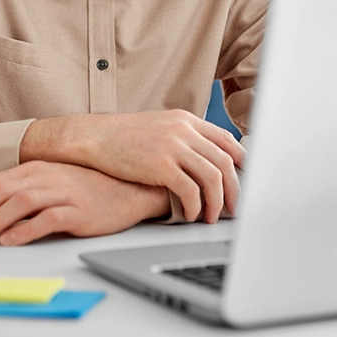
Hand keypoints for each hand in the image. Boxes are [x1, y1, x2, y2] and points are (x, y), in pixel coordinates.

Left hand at [0, 161, 169, 246]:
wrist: (129, 191)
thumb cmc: (88, 189)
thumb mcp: (52, 182)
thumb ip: (24, 190)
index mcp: (36, 169)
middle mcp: (46, 176)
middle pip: (0, 191)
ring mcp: (63, 192)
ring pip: (18, 203)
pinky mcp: (78, 211)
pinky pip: (47, 219)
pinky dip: (25, 230)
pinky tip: (11, 240)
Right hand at [21, 110, 244, 222]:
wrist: (92, 137)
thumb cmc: (122, 137)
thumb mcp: (158, 127)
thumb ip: (182, 138)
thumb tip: (203, 160)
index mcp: (186, 120)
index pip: (227, 140)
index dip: (241, 163)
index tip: (245, 182)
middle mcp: (184, 130)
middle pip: (226, 161)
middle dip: (234, 189)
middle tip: (233, 208)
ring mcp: (173, 145)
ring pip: (213, 177)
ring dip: (216, 202)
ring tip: (211, 216)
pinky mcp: (161, 164)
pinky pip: (190, 190)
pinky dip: (195, 207)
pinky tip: (189, 214)